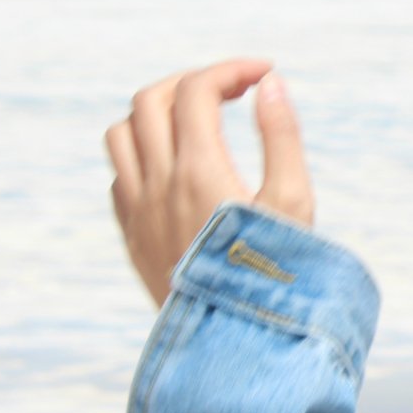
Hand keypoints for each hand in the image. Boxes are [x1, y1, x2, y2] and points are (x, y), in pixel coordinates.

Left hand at [104, 57, 314, 306]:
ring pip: (122, 134)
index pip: (197, 89)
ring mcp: (137, 211)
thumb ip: (282, 135)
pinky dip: (144, 154)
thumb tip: (270, 84)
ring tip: (199, 122)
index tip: (265, 74)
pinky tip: (181, 168)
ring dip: (157, 114)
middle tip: (232, 92)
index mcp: (198, 169)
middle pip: (150, 100)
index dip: (230, 70)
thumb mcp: (293, 202)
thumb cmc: (273, 274)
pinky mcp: (131, 236)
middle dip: (192, 83)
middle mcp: (157, 184)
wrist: (233, 342)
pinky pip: (120, 175)